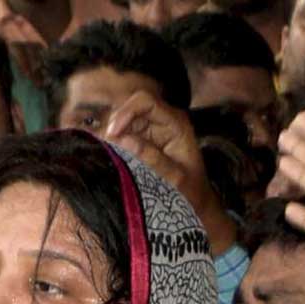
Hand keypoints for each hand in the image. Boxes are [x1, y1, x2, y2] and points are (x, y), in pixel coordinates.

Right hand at [106, 91, 235, 252]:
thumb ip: (151, 157)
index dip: (126, 112)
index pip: (146, 101)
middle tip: (106, 144)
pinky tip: (110, 151)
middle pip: (132, 106)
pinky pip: (125, 131)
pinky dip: (115, 139)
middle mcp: (165, 119)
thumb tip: (122, 139)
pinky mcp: (146, 137)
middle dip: (116, 122)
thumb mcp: (174, 178)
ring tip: (107, 150)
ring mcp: (154, 127)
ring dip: (114, 131)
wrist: (197, 200)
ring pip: (126, 117)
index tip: (113, 133)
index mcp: (176, 122)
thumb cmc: (191, 190)